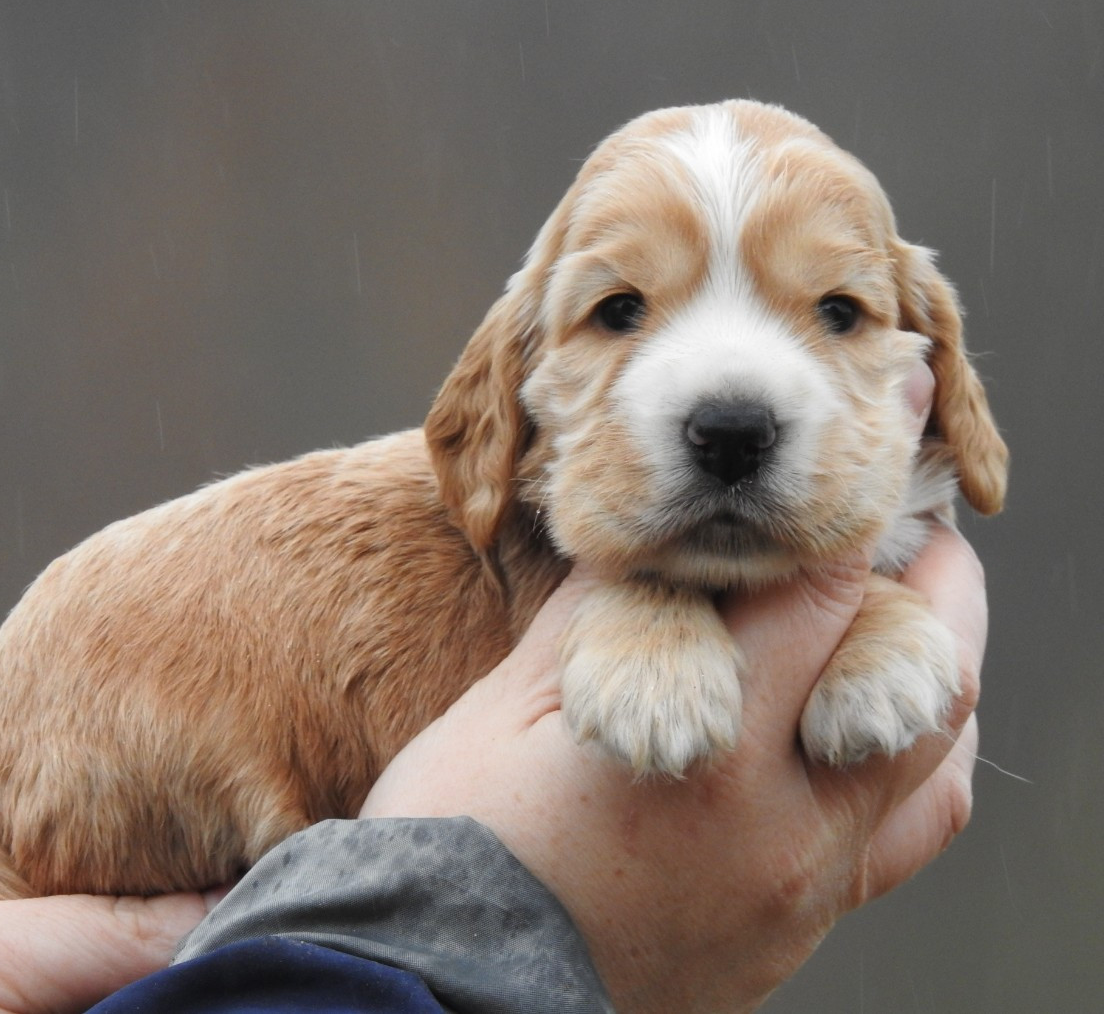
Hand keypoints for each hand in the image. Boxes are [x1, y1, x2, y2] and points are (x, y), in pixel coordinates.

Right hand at [361, 522, 982, 1012]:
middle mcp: (787, 830)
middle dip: (933, 585)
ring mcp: (799, 894)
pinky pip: (890, 845)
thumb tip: (664, 549)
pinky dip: (893, 770)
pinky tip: (838, 734)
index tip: (884, 419)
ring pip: (931, 774)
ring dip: (926, 683)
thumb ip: (607, 618)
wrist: (444, 991)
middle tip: (907, 527)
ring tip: (886, 628)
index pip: (831, 593)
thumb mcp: (513, 706)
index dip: (865, 494)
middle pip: (924, 679)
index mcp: (711, 751)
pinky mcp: (789, 936)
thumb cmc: (458, 843)